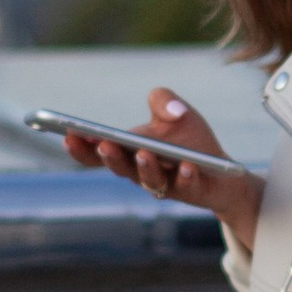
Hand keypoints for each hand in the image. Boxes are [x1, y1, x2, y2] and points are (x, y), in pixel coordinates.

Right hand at [61, 91, 263, 257]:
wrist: (223, 172)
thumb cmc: (191, 141)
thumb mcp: (177, 112)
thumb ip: (163, 99)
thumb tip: (167, 109)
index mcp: (129, 152)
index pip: (97, 153)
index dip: (82, 147)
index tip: (68, 134)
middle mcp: (140, 171)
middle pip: (119, 168)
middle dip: (109, 157)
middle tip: (104, 144)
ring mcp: (164, 185)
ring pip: (149, 180)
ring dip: (145, 167)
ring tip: (145, 153)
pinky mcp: (190, 192)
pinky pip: (185, 187)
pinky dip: (184, 178)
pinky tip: (186, 167)